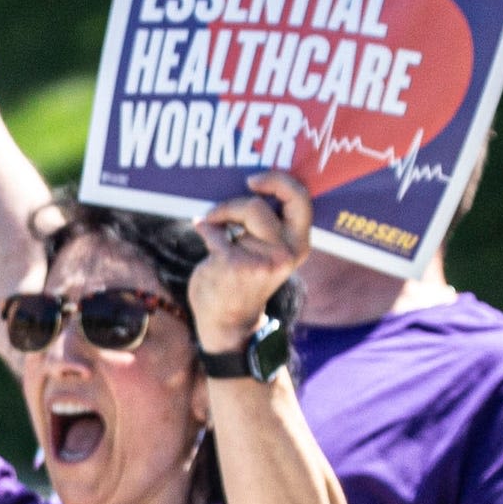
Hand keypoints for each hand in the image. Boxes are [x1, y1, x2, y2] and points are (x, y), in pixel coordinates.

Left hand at [188, 172, 311, 352]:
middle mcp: (284, 254)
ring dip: (220, 215)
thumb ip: (271, 225)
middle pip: (258, 206)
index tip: (253, 181)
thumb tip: (251, 185)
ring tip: (213, 223)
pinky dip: (205, 228)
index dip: (278, 181)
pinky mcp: (234, 265)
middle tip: (221, 213)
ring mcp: (260, 260)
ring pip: (238, 214)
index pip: (301, 200)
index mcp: (298, 246)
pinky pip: (214, 231)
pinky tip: (201, 229)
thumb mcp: (271, 253)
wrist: (227, 323)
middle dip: (233, 204)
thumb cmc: (246, 279)